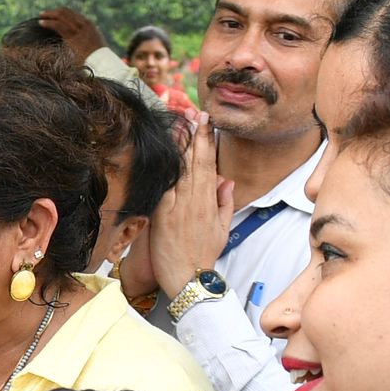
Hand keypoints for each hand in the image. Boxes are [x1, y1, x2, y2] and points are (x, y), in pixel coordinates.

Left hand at [144, 116, 230, 299]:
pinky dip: (166, 168)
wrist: (189, 278)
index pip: (209, 164)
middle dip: (196, 135)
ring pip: (181, 169)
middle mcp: (195, 200)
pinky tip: (165, 151)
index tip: (207, 122)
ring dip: (181, 144)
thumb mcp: (223, 228)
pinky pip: (164, 186)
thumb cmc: (204, 254)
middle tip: (195, 112)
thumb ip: (225, 202)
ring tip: (181, 122)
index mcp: (209, 201)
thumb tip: (227, 180)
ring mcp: (178, 206)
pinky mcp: (162, 214)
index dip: (208, 141)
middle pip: (196, 161)